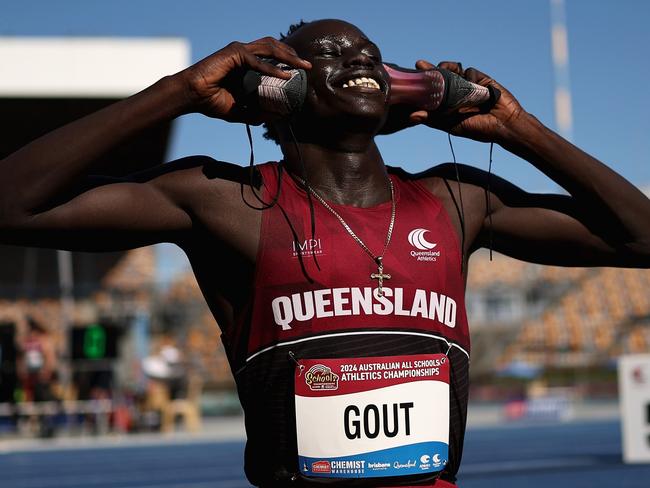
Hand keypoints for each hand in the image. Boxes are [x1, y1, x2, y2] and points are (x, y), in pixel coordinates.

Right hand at [179, 37, 310, 123]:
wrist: (193, 97)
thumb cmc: (212, 101)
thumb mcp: (240, 111)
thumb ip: (256, 113)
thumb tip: (275, 118)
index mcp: (247, 63)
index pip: (272, 56)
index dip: (288, 61)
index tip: (302, 73)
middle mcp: (244, 53)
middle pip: (274, 48)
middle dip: (293, 56)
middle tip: (308, 67)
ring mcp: (239, 51)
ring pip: (269, 48)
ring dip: (287, 56)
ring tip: (301, 66)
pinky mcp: (233, 53)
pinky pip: (257, 60)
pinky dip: (271, 68)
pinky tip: (284, 75)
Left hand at [410, 60, 525, 142]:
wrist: (505, 125)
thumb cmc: (478, 129)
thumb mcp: (451, 125)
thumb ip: (433, 119)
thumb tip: (412, 116)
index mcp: (447, 105)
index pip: (431, 91)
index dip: (422, 84)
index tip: (412, 76)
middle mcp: (457, 93)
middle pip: (440, 77)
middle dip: (431, 71)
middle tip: (420, 66)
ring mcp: (469, 85)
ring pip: (454, 70)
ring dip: (446, 67)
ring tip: (441, 69)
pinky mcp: (481, 79)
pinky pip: (470, 72)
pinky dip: (468, 76)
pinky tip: (471, 84)